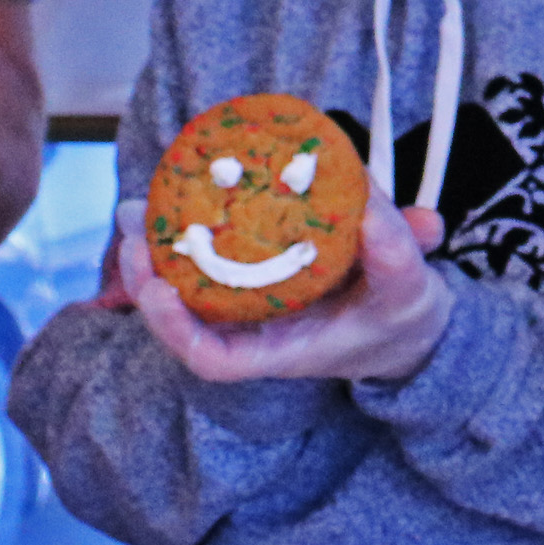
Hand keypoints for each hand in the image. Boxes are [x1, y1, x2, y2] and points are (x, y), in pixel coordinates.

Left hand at [123, 187, 452, 384]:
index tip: (156, 289)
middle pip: (183, 314)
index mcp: (281, 348)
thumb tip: (371, 213)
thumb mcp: (410, 292)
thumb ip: (396, 257)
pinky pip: (215, 251)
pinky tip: (185, 185)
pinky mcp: (259, 269)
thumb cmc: (402, 319)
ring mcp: (253, 300)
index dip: (175, 330)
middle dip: (147, 272)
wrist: (409, 323)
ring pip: (189, 281)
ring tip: (136, 205)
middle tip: (132, 222)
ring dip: (158, 243)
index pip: (213, 359)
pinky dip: (196, 222)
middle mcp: (256, 328)